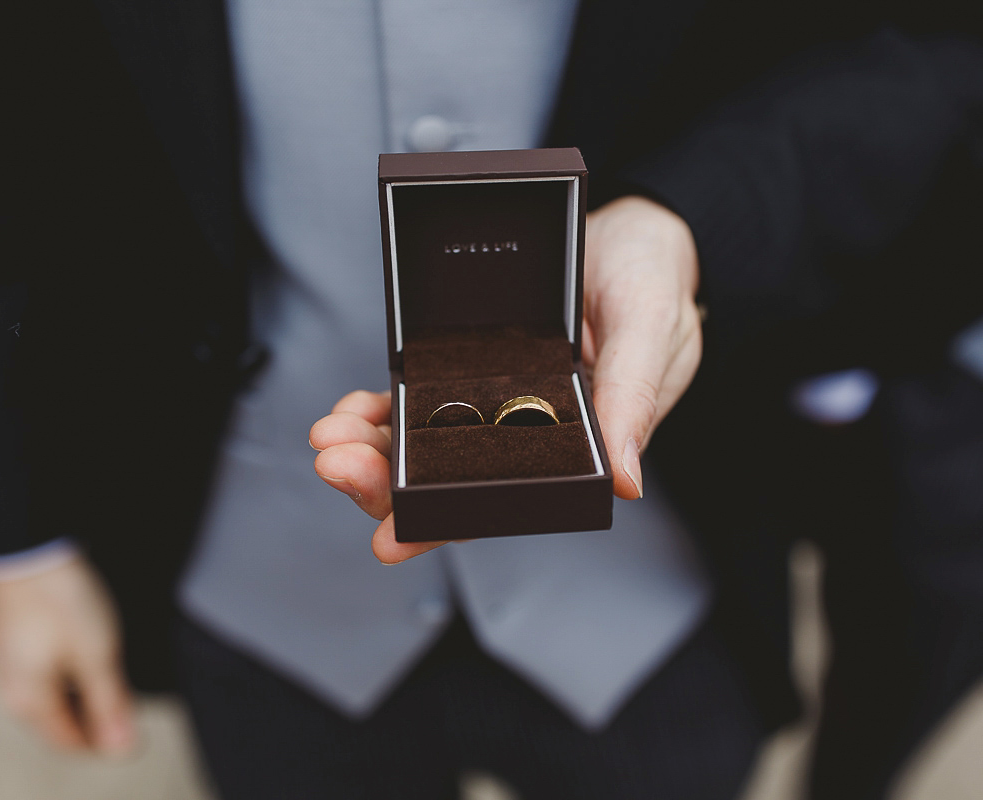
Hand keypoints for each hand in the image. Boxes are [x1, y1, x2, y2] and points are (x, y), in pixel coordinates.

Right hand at [0, 555, 135, 753]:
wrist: (29, 547)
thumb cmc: (59, 598)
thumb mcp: (97, 655)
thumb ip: (110, 704)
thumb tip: (122, 749)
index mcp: (29, 703)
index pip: (71, 742)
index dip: (106, 739)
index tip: (136, 724)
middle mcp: (15, 690)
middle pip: (63, 721)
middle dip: (98, 715)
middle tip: (132, 694)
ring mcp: (14, 664)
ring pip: (58, 695)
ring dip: (89, 691)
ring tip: (117, 667)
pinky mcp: (21, 640)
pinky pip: (51, 670)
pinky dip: (76, 669)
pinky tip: (97, 648)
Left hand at [310, 195, 700, 561]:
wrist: (634, 226)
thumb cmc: (653, 278)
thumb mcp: (653, 327)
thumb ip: (635, 397)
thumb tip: (625, 484)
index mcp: (579, 442)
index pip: (505, 500)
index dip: (445, 525)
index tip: (389, 539)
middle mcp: (532, 432)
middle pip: (448, 481)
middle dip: (384, 484)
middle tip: (337, 463)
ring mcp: (497, 401)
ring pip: (424, 445)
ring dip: (371, 449)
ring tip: (329, 435)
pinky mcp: (473, 367)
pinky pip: (420, 400)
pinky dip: (381, 409)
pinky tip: (354, 408)